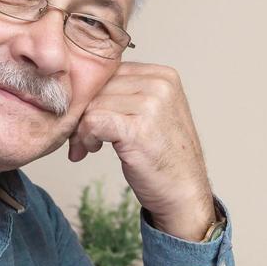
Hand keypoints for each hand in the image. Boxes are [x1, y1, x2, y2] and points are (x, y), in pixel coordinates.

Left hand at [67, 63, 213, 240]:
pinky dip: (85, 137)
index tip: (88, 120)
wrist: (184, 194)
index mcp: (164, 76)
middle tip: (82, 138)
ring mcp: (151, 105)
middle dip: (83, 112)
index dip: (93, 96)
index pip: (110, 71)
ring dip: (82, 128)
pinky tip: (91, 149)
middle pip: (99, 86)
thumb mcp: (152, 113)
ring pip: (92, 104)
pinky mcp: (138, 129)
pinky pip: (92, 121)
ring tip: (89, 146)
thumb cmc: (164, 158)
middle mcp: (160, 85)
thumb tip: (83, 85)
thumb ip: (128, 93)